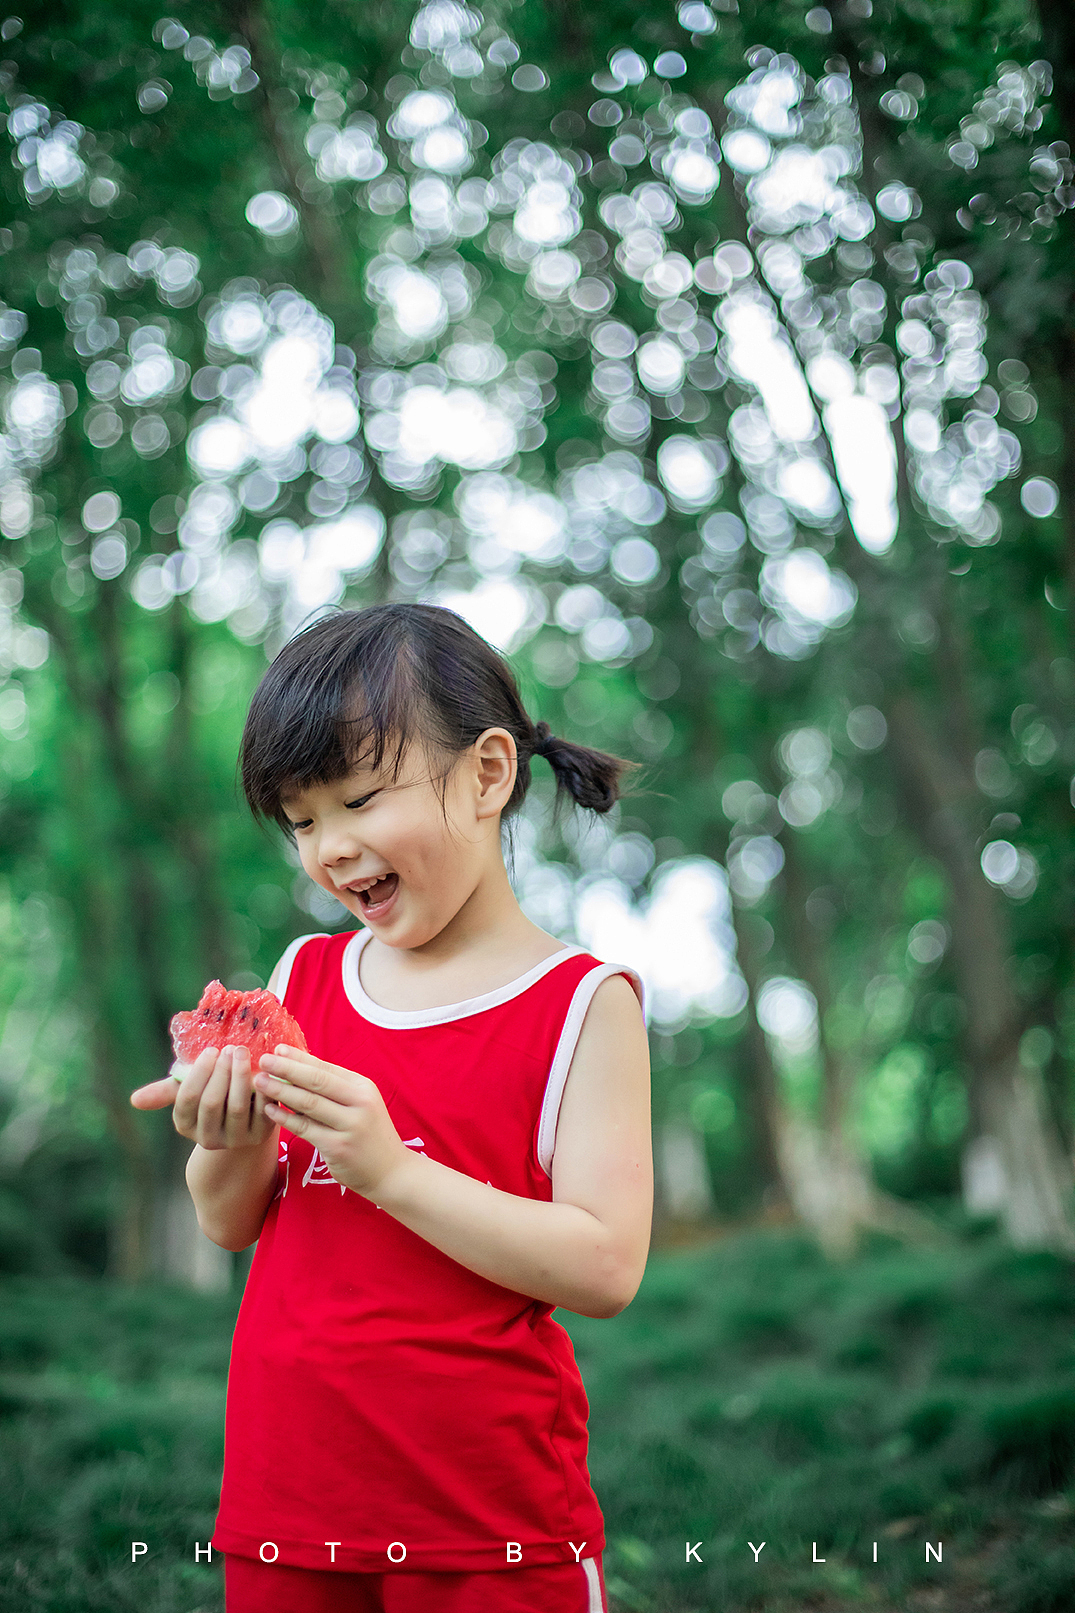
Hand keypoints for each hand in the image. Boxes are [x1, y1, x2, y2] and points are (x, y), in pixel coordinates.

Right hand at [129, 1044, 278, 1150]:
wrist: (246, 1114)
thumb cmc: (212, 1092)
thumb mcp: (190, 1089)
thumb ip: (166, 1090)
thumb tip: (134, 1101)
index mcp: (185, 1124)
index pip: (187, 1099)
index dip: (200, 1073)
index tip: (211, 1051)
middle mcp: (207, 1138)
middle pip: (212, 1103)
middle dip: (221, 1072)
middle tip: (230, 1049)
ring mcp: (234, 1140)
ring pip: (237, 1106)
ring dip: (240, 1076)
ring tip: (242, 1053)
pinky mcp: (259, 1136)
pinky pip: (261, 1110)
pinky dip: (262, 1088)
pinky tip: (262, 1069)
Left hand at [254, 1048, 410, 1199]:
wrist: (392, 1171)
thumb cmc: (369, 1135)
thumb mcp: (361, 1105)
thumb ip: (334, 1090)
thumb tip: (297, 1071)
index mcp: (363, 1087)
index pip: (326, 1068)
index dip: (300, 1058)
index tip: (278, 1049)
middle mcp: (359, 1102)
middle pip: (317, 1081)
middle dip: (287, 1068)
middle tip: (264, 1059)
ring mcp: (350, 1125)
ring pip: (309, 1103)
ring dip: (281, 1090)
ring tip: (260, 1081)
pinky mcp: (338, 1147)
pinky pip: (306, 1129)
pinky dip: (285, 1118)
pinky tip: (270, 1110)